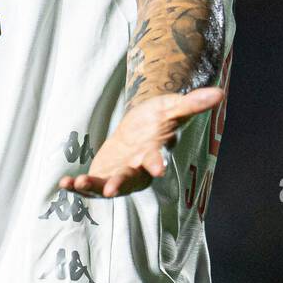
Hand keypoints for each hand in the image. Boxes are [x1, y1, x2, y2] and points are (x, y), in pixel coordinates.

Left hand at [58, 86, 224, 197]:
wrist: (140, 126)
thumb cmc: (158, 119)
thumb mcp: (171, 107)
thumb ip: (192, 103)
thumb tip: (219, 92)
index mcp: (153, 152)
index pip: (157, 159)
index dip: (157, 163)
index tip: (159, 169)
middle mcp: (137, 169)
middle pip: (130, 180)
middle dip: (120, 184)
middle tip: (112, 190)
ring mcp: (119, 175)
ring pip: (106, 186)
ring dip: (92, 187)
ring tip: (77, 182)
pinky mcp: (103, 177)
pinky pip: (89, 185)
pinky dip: (76, 185)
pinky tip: (63, 182)